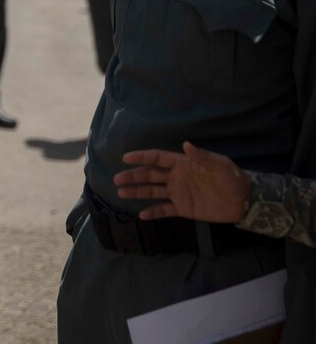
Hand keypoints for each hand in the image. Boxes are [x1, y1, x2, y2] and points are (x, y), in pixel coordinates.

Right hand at [114, 141, 248, 222]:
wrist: (243, 201)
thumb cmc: (231, 178)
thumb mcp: (219, 165)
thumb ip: (202, 157)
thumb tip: (186, 144)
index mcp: (182, 164)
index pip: (157, 158)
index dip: (141, 158)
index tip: (125, 158)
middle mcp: (176, 177)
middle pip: (150, 175)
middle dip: (133, 176)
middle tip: (117, 180)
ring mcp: (178, 193)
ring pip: (153, 191)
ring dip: (137, 192)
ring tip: (121, 193)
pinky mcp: (184, 208)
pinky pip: (165, 210)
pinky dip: (153, 212)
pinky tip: (142, 215)